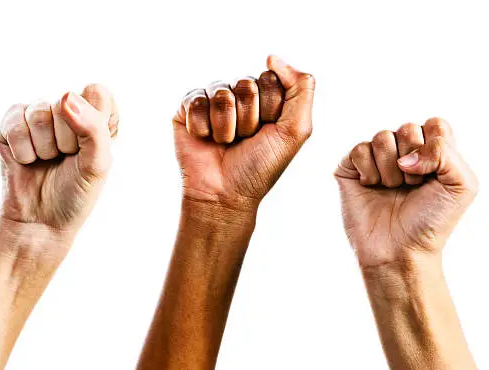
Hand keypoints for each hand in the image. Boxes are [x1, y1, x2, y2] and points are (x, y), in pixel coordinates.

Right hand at [0, 84, 117, 231]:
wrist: (41, 222)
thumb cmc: (75, 193)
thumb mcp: (97, 165)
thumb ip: (93, 128)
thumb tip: (66, 97)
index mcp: (97, 118)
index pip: (98, 92)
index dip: (93, 120)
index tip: (90, 148)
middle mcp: (68, 112)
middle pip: (66, 101)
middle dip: (67, 140)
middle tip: (65, 160)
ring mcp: (37, 116)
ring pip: (39, 113)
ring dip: (45, 147)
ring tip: (47, 161)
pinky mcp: (11, 125)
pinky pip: (15, 121)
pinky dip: (23, 150)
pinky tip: (27, 161)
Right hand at [173, 56, 314, 210]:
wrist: (225, 194)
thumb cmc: (260, 166)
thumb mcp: (296, 130)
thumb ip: (302, 88)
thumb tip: (272, 57)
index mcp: (265, 97)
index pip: (270, 79)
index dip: (270, 110)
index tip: (266, 133)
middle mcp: (238, 96)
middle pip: (246, 85)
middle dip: (248, 119)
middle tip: (244, 141)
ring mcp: (212, 100)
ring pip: (221, 93)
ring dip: (226, 127)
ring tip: (225, 143)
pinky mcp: (187, 108)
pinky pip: (196, 100)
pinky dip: (202, 127)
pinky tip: (205, 140)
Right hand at [335, 118, 477, 267]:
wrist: (399, 250)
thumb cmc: (431, 221)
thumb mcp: (462, 185)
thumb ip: (446, 152)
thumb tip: (403, 156)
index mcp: (431, 152)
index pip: (435, 124)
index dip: (434, 148)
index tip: (433, 176)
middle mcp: (403, 152)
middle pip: (407, 129)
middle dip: (413, 161)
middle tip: (411, 186)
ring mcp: (375, 159)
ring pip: (382, 137)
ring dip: (390, 170)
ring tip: (391, 189)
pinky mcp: (351, 168)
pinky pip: (359, 150)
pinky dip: (368, 171)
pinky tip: (371, 188)